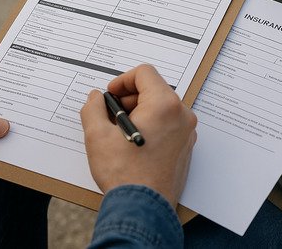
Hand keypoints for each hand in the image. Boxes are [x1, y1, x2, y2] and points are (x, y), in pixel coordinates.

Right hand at [81, 64, 196, 207]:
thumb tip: (95, 98)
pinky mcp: (186, 147)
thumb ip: (94, 108)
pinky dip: (151, 126)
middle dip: (130, 98)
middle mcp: (182, 115)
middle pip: (154, 89)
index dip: (122, 80)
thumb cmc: (125, 174)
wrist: (143, 209)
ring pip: (161, 107)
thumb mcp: (98, 136)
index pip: (145, 73)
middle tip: (111, 115)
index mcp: (164, 105)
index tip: (110, 95)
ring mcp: (187, 132)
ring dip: (139, 112)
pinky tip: (133, 144)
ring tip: (119, 133)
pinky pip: (168, 124)